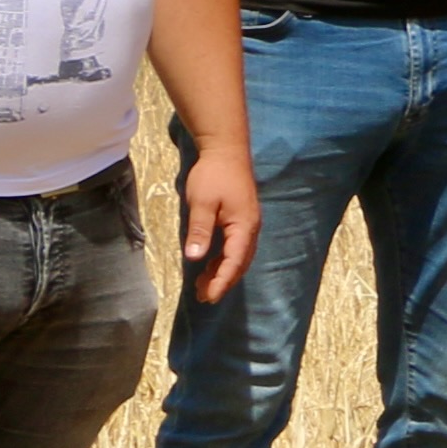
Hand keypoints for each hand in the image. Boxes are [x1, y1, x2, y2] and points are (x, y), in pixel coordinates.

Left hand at [175, 142, 261, 301]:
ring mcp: (248, 223)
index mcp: (243, 226)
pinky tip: (209, 263)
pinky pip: (235, 246)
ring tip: (203, 285)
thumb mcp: (201, 203)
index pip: (234, 261)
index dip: (221, 281)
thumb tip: (195, 258)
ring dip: (222, 272)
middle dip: (223, 281)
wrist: (226, 150)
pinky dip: (223, 259)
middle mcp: (250, 228)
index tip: (208, 297)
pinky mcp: (242, 218)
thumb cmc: (213, 175)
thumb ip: (200, 231)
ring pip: (238, 256)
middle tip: (203, 297)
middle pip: (240, 263)